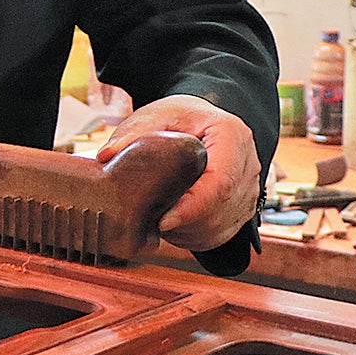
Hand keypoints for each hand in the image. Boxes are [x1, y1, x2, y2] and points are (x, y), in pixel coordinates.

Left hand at [98, 94, 259, 252]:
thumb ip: (132, 134)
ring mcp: (250, 188)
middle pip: (222, 209)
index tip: (163, 221)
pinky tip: (176, 228)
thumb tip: (106, 156)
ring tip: (161, 223)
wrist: (203, 121)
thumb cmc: (182, 117)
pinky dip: (197, 238)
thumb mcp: (156, 115)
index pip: (221, 182)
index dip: (193, 208)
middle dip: (186, 225)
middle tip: (153, 224)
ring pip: (223, 226)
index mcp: (233, 136)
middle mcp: (249, 164)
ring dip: (190, 235)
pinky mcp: (243, 206)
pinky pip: (223, 234)